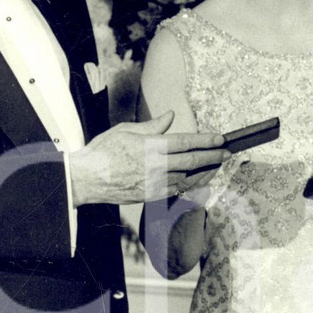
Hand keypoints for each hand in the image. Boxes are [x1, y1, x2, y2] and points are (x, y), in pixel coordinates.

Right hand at [69, 110, 227, 205]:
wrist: (86, 179)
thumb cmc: (103, 151)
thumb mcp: (126, 130)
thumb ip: (152, 126)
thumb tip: (170, 116)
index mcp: (151, 146)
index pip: (186, 142)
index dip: (206, 140)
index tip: (221, 139)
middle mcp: (156, 165)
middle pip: (192, 161)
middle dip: (213, 157)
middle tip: (226, 153)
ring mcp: (154, 183)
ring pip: (186, 177)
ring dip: (202, 171)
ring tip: (214, 165)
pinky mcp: (150, 196)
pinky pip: (175, 190)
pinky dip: (187, 184)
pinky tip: (194, 179)